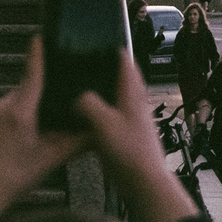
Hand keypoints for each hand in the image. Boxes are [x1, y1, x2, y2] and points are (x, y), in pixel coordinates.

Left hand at [0, 39, 83, 221]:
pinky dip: (5, 125)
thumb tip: (97, 133)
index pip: (32, 73)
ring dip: (21, 117)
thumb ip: (76, 142)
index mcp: (20, 111)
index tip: (40, 37)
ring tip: (25, 146)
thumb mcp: (50, 160)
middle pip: (25, 93)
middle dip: (36, 105)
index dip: (38, 54)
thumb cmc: (11, 180)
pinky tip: (9, 148)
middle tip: (44, 130)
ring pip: (11, 106)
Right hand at [76, 42, 195, 221]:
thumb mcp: (103, 122)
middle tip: (89, 63)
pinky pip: (108, 122)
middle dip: (106, 71)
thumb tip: (77, 97)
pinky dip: (96, 117)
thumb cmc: (131, 152)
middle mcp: (133, 106)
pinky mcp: (123, 138)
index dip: (116, 50)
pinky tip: (82, 121)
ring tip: (81, 89)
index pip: (126, 64)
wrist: (143, 182)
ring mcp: (130, 122)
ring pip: (114, 101)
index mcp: (132, 95)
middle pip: (121, 81)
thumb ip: (88, 104)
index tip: (104, 40)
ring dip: (100, 95)